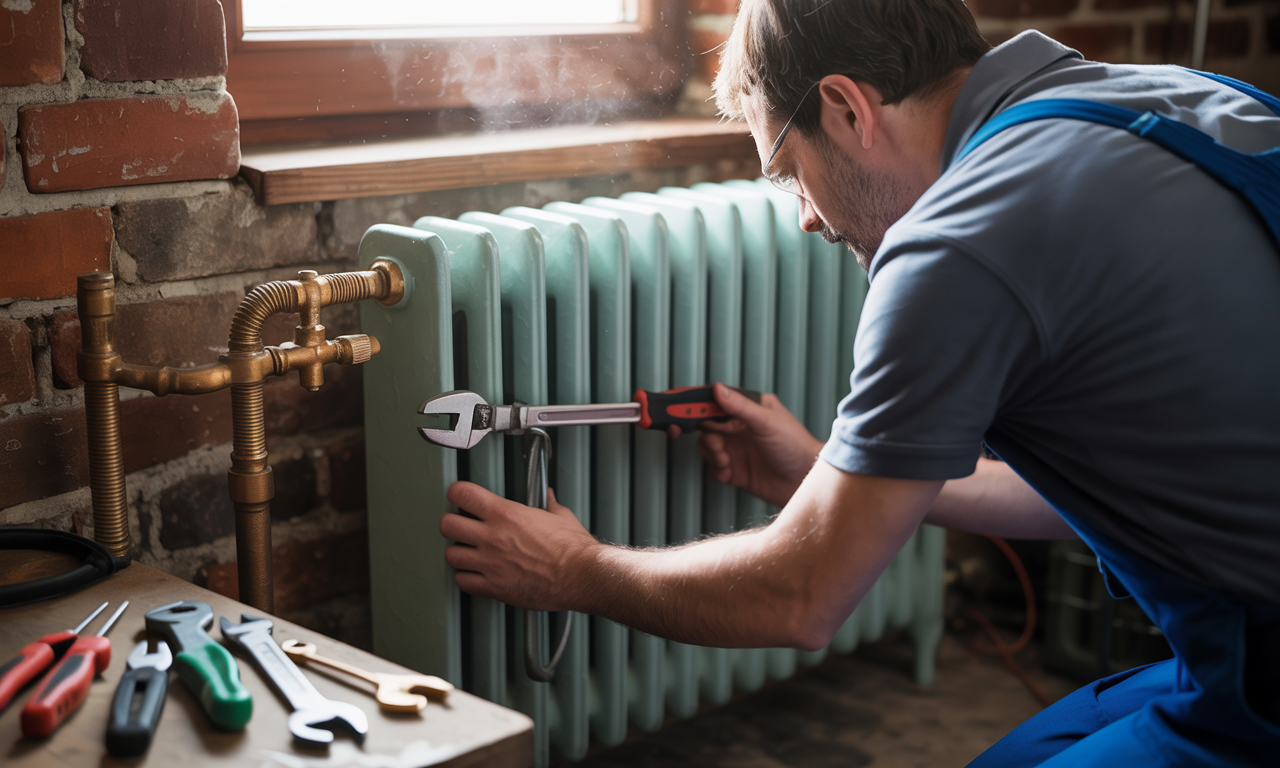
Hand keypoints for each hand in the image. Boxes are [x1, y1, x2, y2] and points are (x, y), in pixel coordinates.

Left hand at [440, 482, 599, 610]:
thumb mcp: (562, 516)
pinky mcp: (494, 587)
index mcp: (507, 514)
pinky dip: (466, 578)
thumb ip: (549, 505)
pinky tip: (476, 574)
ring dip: (458, 553)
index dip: (457, 493)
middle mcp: (494, 537)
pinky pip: (463, 581)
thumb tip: (548, 497)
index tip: (459, 496)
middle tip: (460, 526)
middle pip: (447, 525)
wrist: (581, 577)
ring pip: (451, 555)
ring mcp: (491, 563)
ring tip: (469, 552)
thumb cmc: (573, 549)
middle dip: (452, 524)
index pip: (463, 494)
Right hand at [696, 383, 822, 506]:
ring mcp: (736, 449)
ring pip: (707, 447)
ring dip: (711, 454)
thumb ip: (740, 406)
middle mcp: (739, 428)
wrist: (805, 480)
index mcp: (747, 410)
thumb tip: (717, 388)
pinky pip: (713, 468)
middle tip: (715, 443)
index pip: (716, 402)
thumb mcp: (766, 421)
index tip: (682, 409)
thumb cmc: (795, 445)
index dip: (697, 405)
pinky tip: (730, 472)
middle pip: (706, 426)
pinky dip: (716, 470)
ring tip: (726, 459)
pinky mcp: (735, 470)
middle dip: (706, 434)